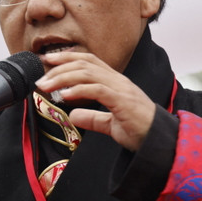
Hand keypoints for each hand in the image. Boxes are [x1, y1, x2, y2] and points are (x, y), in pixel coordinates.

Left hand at [34, 52, 156, 150]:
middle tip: (40, 77)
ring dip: (63, 78)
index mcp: (115, 82)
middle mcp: (118, 81)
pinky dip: (79, 90)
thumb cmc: (140, 131)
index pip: (89, 61)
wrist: (161, 142)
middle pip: (84, 64)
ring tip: (46, 86)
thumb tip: (73, 116)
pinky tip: (65, 95)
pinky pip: (98, 90)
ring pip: (88, 73)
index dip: (67, 58)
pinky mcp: (123, 101)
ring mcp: (121, 89)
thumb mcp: (110, 125)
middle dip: (59, 67)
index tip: (47, 61)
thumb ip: (93, 118)